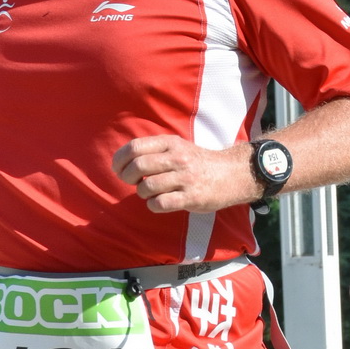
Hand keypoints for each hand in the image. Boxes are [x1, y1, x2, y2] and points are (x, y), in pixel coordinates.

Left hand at [112, 134, 252, 214]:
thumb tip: (122, 163)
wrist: (231, 174)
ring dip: (142, 193)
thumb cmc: (197, 162)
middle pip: (138, 167)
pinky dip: (153, 205)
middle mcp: (178, 158)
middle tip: (132, 183)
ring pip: (147, 187)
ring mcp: (185, 178)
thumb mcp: (178, 146)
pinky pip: (160, 203)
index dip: (120, 160)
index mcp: (171, 143)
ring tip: (150, 193)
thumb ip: (153, 150)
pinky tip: (158, 203)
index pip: (134, 147)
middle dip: (127, 178)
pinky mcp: (191, 198)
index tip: (118, 169)